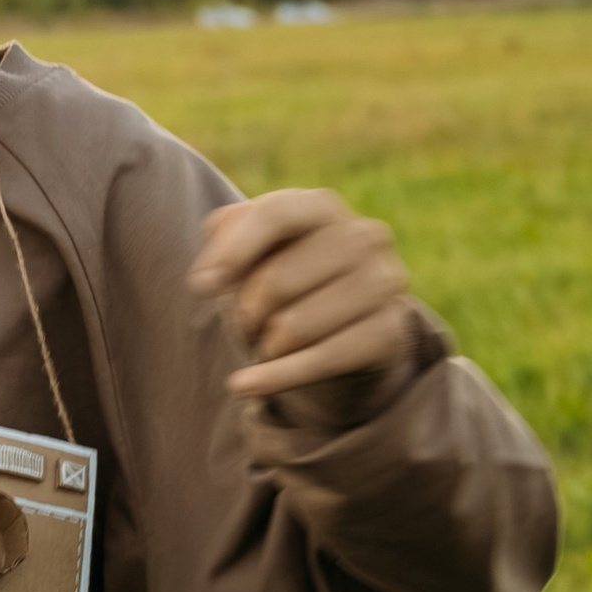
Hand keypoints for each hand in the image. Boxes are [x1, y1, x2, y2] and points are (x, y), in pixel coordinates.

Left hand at [190, 187, 416, 403]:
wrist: (343, 321)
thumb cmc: (284, 273)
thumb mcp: (251, 248)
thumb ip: (224, 242)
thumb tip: (208, 278)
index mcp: (322, 206)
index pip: (276, 214)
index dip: (233, 251)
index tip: (200, 286)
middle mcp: (364, 235)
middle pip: (277, 280)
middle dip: (247, 311)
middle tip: (249, 320)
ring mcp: (384, 282)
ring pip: (295, 327)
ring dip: (266, 343)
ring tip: (270, 340)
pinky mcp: (391, 332)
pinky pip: (321, 361)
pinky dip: (275, 377)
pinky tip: (243, 385)